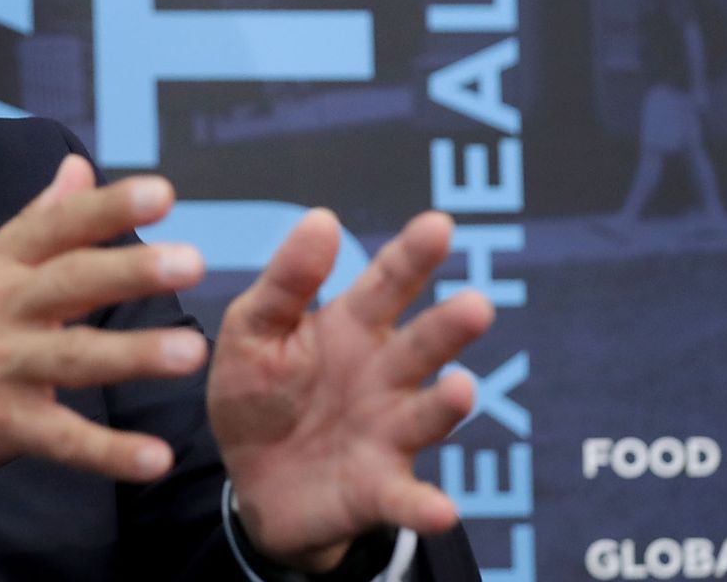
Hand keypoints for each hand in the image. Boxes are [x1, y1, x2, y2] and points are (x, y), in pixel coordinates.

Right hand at [0, 155, 208, 509]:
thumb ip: (38, 220)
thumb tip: (79, 167)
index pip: (56, 227)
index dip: (106, 208)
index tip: (159, 191)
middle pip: (69, 283)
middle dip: (129, 271)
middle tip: (189, 260)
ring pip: (71, 358)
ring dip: (132, 355)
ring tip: (189, 352)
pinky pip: (61, 440)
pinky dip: (107, 453)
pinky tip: (153, 458)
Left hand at [208, 210, 493, 571]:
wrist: (251, 479)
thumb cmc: (261, 391)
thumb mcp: (254, 330)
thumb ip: (286, 282)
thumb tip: (322, 218)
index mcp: (351, 328)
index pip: (387, 283)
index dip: (412, 256)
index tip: (438, 225)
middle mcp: (385, 375)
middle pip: (421, 345)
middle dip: (448, 327)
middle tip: (475, 306)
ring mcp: (389, 432)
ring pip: (426, 414)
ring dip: (447, 404)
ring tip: (461, 389)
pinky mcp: (379, 489)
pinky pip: (406, 499)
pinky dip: (423, 505)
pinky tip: (439, 509)